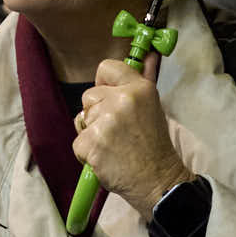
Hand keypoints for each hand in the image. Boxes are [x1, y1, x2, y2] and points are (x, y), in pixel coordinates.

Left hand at [73, 56, 194, 219]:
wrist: (157, 181)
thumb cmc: (154, 146)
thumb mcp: (153, 107)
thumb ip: (144, 79)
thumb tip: (148, 54)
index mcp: (139, 89)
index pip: (107, 67)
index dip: (104, 83)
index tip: (111, 97)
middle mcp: (122, 101)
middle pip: (89, 96)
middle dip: (97, 113)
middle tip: (119, 131)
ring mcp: (105, 122)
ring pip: (81, 119)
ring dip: (92, 133)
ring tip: (114, 146)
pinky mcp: (91, 143)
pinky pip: (78, 141)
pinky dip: (87, 153)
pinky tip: (106, 158)